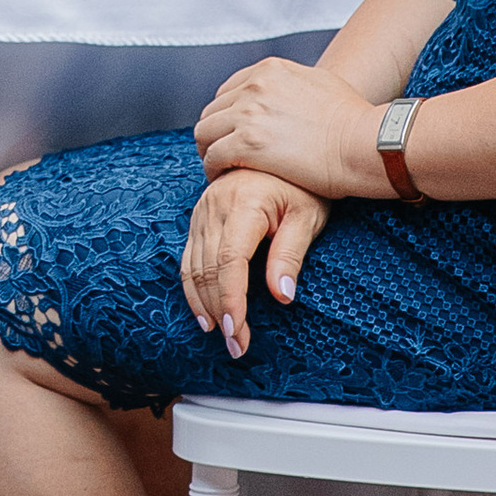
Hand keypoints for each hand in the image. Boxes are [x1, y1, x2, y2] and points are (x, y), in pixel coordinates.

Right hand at [179, 169, 329, 359]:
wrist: (281, 150)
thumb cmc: (302, 184)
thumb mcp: (307, 216)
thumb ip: (290, 255)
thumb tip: (282, 296)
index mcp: (243, 204)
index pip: (229, 262)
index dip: (231, 301)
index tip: (238, 333)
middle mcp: (215, 207)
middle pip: (208, 269)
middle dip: (220, 312)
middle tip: (237, 346)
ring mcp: (203, 210)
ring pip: (192, 266)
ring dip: (203, 305)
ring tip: (220, 335)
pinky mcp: (199, 216)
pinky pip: (188, 256)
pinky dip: (192, 287)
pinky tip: (204, 311)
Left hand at [192, 54, 378, 199]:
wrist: (364, 143)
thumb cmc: (354, 120)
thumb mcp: (321, 82)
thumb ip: (294, 84)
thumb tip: (289, 91)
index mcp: (270, 70)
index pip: (228, 90)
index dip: (226, 115)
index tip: (231, 132)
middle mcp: (255, 86)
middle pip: (213, 110)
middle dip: (215, 133)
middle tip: (222, 154)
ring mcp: (249, 114)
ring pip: (205, 132)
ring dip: (209, 151)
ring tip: (220, 168)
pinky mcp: (248, 145)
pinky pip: (213, 156)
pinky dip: (213, 169)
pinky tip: (223, 178)